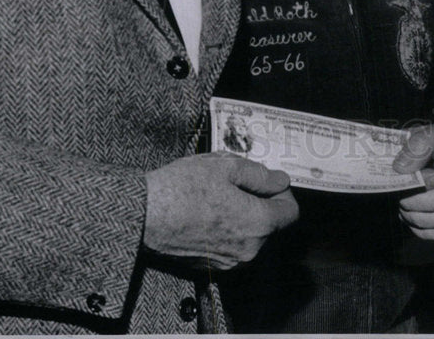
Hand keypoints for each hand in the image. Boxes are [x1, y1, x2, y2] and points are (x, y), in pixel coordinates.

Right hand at [143, 153, 297, 269]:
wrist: (143, 216)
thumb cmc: (182, 189)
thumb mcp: (227, 166)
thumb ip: (260, 175)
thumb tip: (280, 181)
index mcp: (258, 224)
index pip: (290, 212)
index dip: (282, 192)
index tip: (267, 181)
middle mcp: (249, 250)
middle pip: (271, 224)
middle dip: (260, 202)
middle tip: (236, 183)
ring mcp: (229, 262)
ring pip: (251, 236)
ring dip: (243, 216)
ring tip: (217, 195)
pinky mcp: (211, 268)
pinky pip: (232, 246)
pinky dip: (228, 230)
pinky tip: (207, 212)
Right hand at [393, 121, 433, 239]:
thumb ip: (423, 142)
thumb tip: (399, 167)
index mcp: (405, 154)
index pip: (388, 174)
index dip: (413, 181)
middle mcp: (404, 180)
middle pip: (406, 202)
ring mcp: (412, 203)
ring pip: (419, 221)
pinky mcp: (424, 224)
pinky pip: (430, 234)